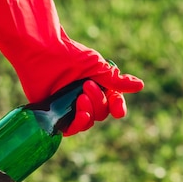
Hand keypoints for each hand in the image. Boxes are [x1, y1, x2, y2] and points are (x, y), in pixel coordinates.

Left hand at [0, 0, 143, 135]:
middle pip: (102, 113)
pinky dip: (78, 124)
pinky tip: (79, 113)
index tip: (118, 108)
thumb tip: (140, 85)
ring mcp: (69, 107)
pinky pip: (71, 129)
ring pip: (88, 122)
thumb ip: (115, 79)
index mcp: (97, 86)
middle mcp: (84, 98)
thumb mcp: (96, 66)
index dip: (118, 107)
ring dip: (88, 113)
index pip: (113, 104)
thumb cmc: (69, 54)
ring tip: (80, 99)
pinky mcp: (55, 113)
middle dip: (98, 102)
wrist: (42, 51)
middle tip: (86, 85)